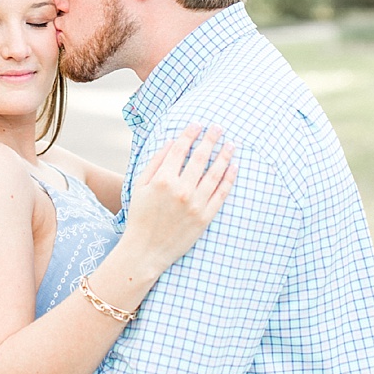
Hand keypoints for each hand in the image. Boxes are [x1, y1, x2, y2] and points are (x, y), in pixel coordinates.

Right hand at [124, 123, 237, 274]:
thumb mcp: (139, 185)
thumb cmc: (140, 216)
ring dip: (224, 156)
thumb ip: (155, 162)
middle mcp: (181, 189)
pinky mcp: (205, 217)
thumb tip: (171, 143)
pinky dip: (229, 179)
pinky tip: (234, 167)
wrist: (146, 249)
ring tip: (231, 144)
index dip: (190, 134)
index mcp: (162, 179)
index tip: (197, 124)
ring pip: (214, 174)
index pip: (180, 149)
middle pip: (200, 157)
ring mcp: (195, 204)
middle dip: (210, 139)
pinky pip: (221, 194)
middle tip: (219, 127)